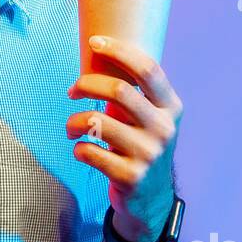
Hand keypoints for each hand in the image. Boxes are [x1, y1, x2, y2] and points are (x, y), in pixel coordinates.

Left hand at [65, 35, 182, 241]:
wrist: (151, 198)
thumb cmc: (141, 145)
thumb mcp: (149, 118)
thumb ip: (133, 91)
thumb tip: (99, 51)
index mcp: (171, 107)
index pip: (147, 69)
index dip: (119, 50)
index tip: (94, 42)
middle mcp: (164, 128)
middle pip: (118, 90)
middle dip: (86, 84)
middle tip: (72, 91)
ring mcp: (149, 153)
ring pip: (96, 121)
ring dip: (73, 121)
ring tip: (71, 128)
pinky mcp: (130, 176)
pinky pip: (89, 151)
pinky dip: (78, 148)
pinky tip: (81, 150)